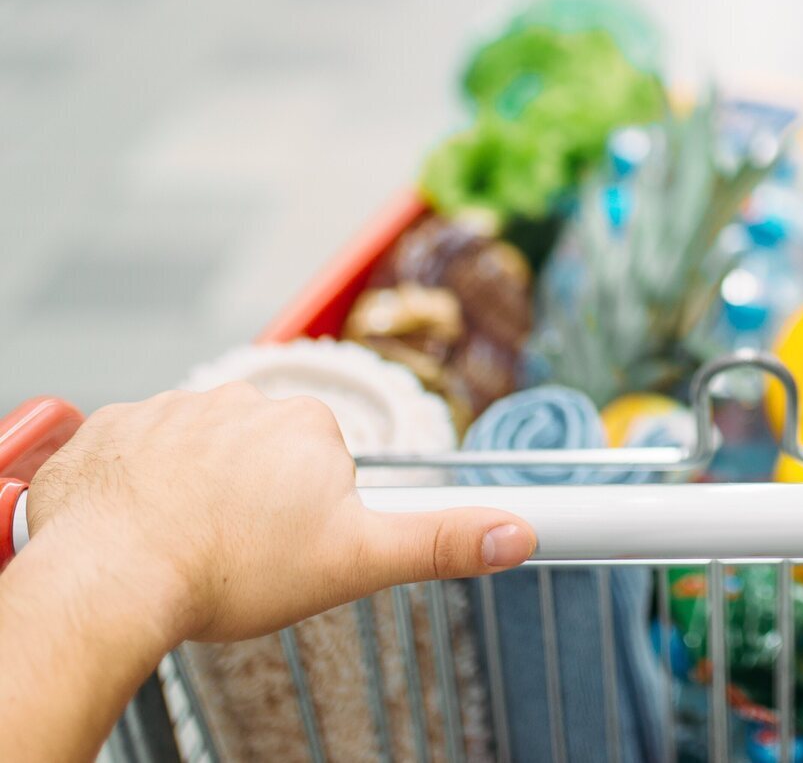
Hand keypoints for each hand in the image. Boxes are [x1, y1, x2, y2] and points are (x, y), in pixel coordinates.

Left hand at [26, 383, 534, 644]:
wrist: (110, 577)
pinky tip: (135, 525)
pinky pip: (133, 450)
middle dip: (252, 495)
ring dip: (193, 486)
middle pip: (260, 451)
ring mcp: (169, 409)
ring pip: (197, 450)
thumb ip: (441, 542)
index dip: (306, 513)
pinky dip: (135, 483)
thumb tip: (519, 533)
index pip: (321, 462)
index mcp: (308, 423)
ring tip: (183, 542)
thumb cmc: (231, 570)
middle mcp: (241, 399)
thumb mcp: (355, 562)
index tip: (282, 546)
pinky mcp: (109, 426)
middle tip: (235, 550)